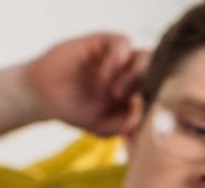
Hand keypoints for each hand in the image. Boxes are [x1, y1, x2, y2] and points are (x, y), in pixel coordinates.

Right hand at [24, 33, 149, 135]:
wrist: (44, 96)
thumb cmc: (76, 110)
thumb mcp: (103, 126)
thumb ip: (125, 124)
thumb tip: (144, 121)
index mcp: (138, 94)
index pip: (160, 94)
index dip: (157, 106)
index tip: (144, 121)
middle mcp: (133, 74)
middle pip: (157, 75)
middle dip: (148, 90)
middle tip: (128, 106)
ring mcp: (120, 58)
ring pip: (145, 56)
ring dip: (135, 75)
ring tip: (114, 93)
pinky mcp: (104, 43)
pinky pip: (123, 43)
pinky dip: (116, 60)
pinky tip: (103, 77)